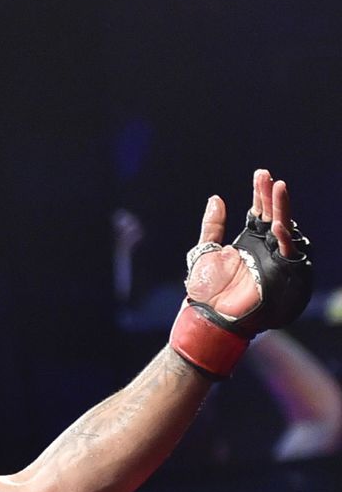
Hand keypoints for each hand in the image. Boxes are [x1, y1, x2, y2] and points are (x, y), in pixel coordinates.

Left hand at [185, 168, 300, 322]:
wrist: (207, 316)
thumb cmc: (206, 291)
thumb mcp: (205, 251)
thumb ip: (212, 226)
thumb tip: (215, 199)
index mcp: (248, 242)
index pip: (259, 213)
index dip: (260, 195)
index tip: (260, 175)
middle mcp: (265, 249)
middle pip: (274, 216)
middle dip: (272, 196)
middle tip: (268, 176)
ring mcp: (274, 259)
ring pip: (284, 228)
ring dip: (283, 208)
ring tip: (278, 187)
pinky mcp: (280, 273)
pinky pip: (286, 251)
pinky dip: (284, 235)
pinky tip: (279, 221)